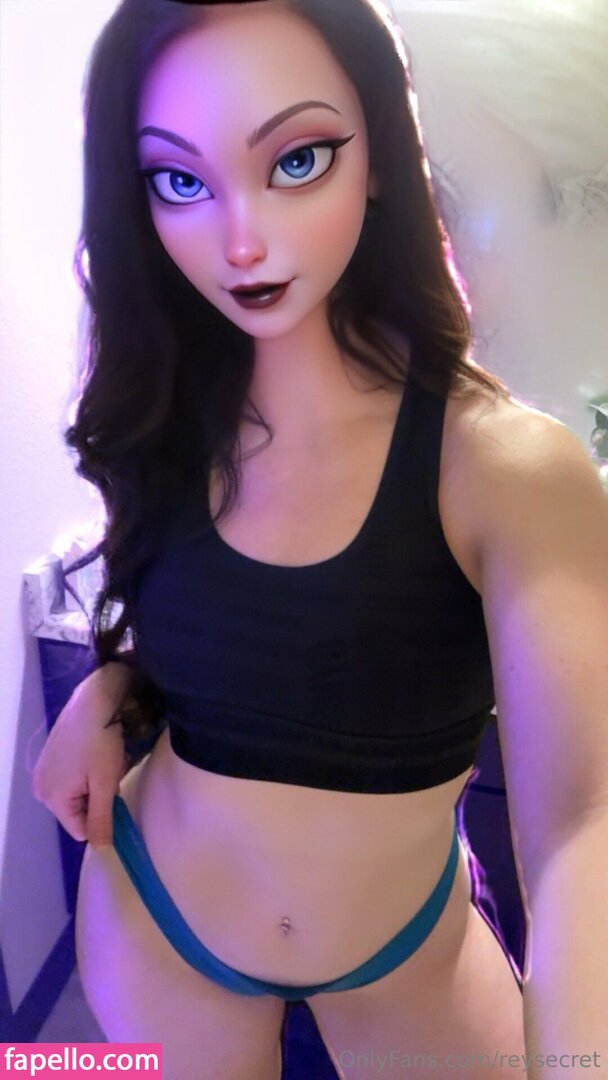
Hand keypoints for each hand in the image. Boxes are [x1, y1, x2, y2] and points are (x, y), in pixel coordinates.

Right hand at [31, 664, 133, 849]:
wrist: (94, 699)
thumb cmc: (101, 742)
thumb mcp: (105, 784)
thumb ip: (102, 819)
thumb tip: (101, 849)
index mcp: (52, 798)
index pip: (80, 829)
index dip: (102, 818)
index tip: (114, 796)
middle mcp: (40, 788)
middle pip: (75, 811)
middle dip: (95, 799)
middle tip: (108, 775)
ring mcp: (42, 771)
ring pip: (74, 794)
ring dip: (91, 785)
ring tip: (102, 762)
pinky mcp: (48, 757)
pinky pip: (69, 779)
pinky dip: (83, 773)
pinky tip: (93, 754)